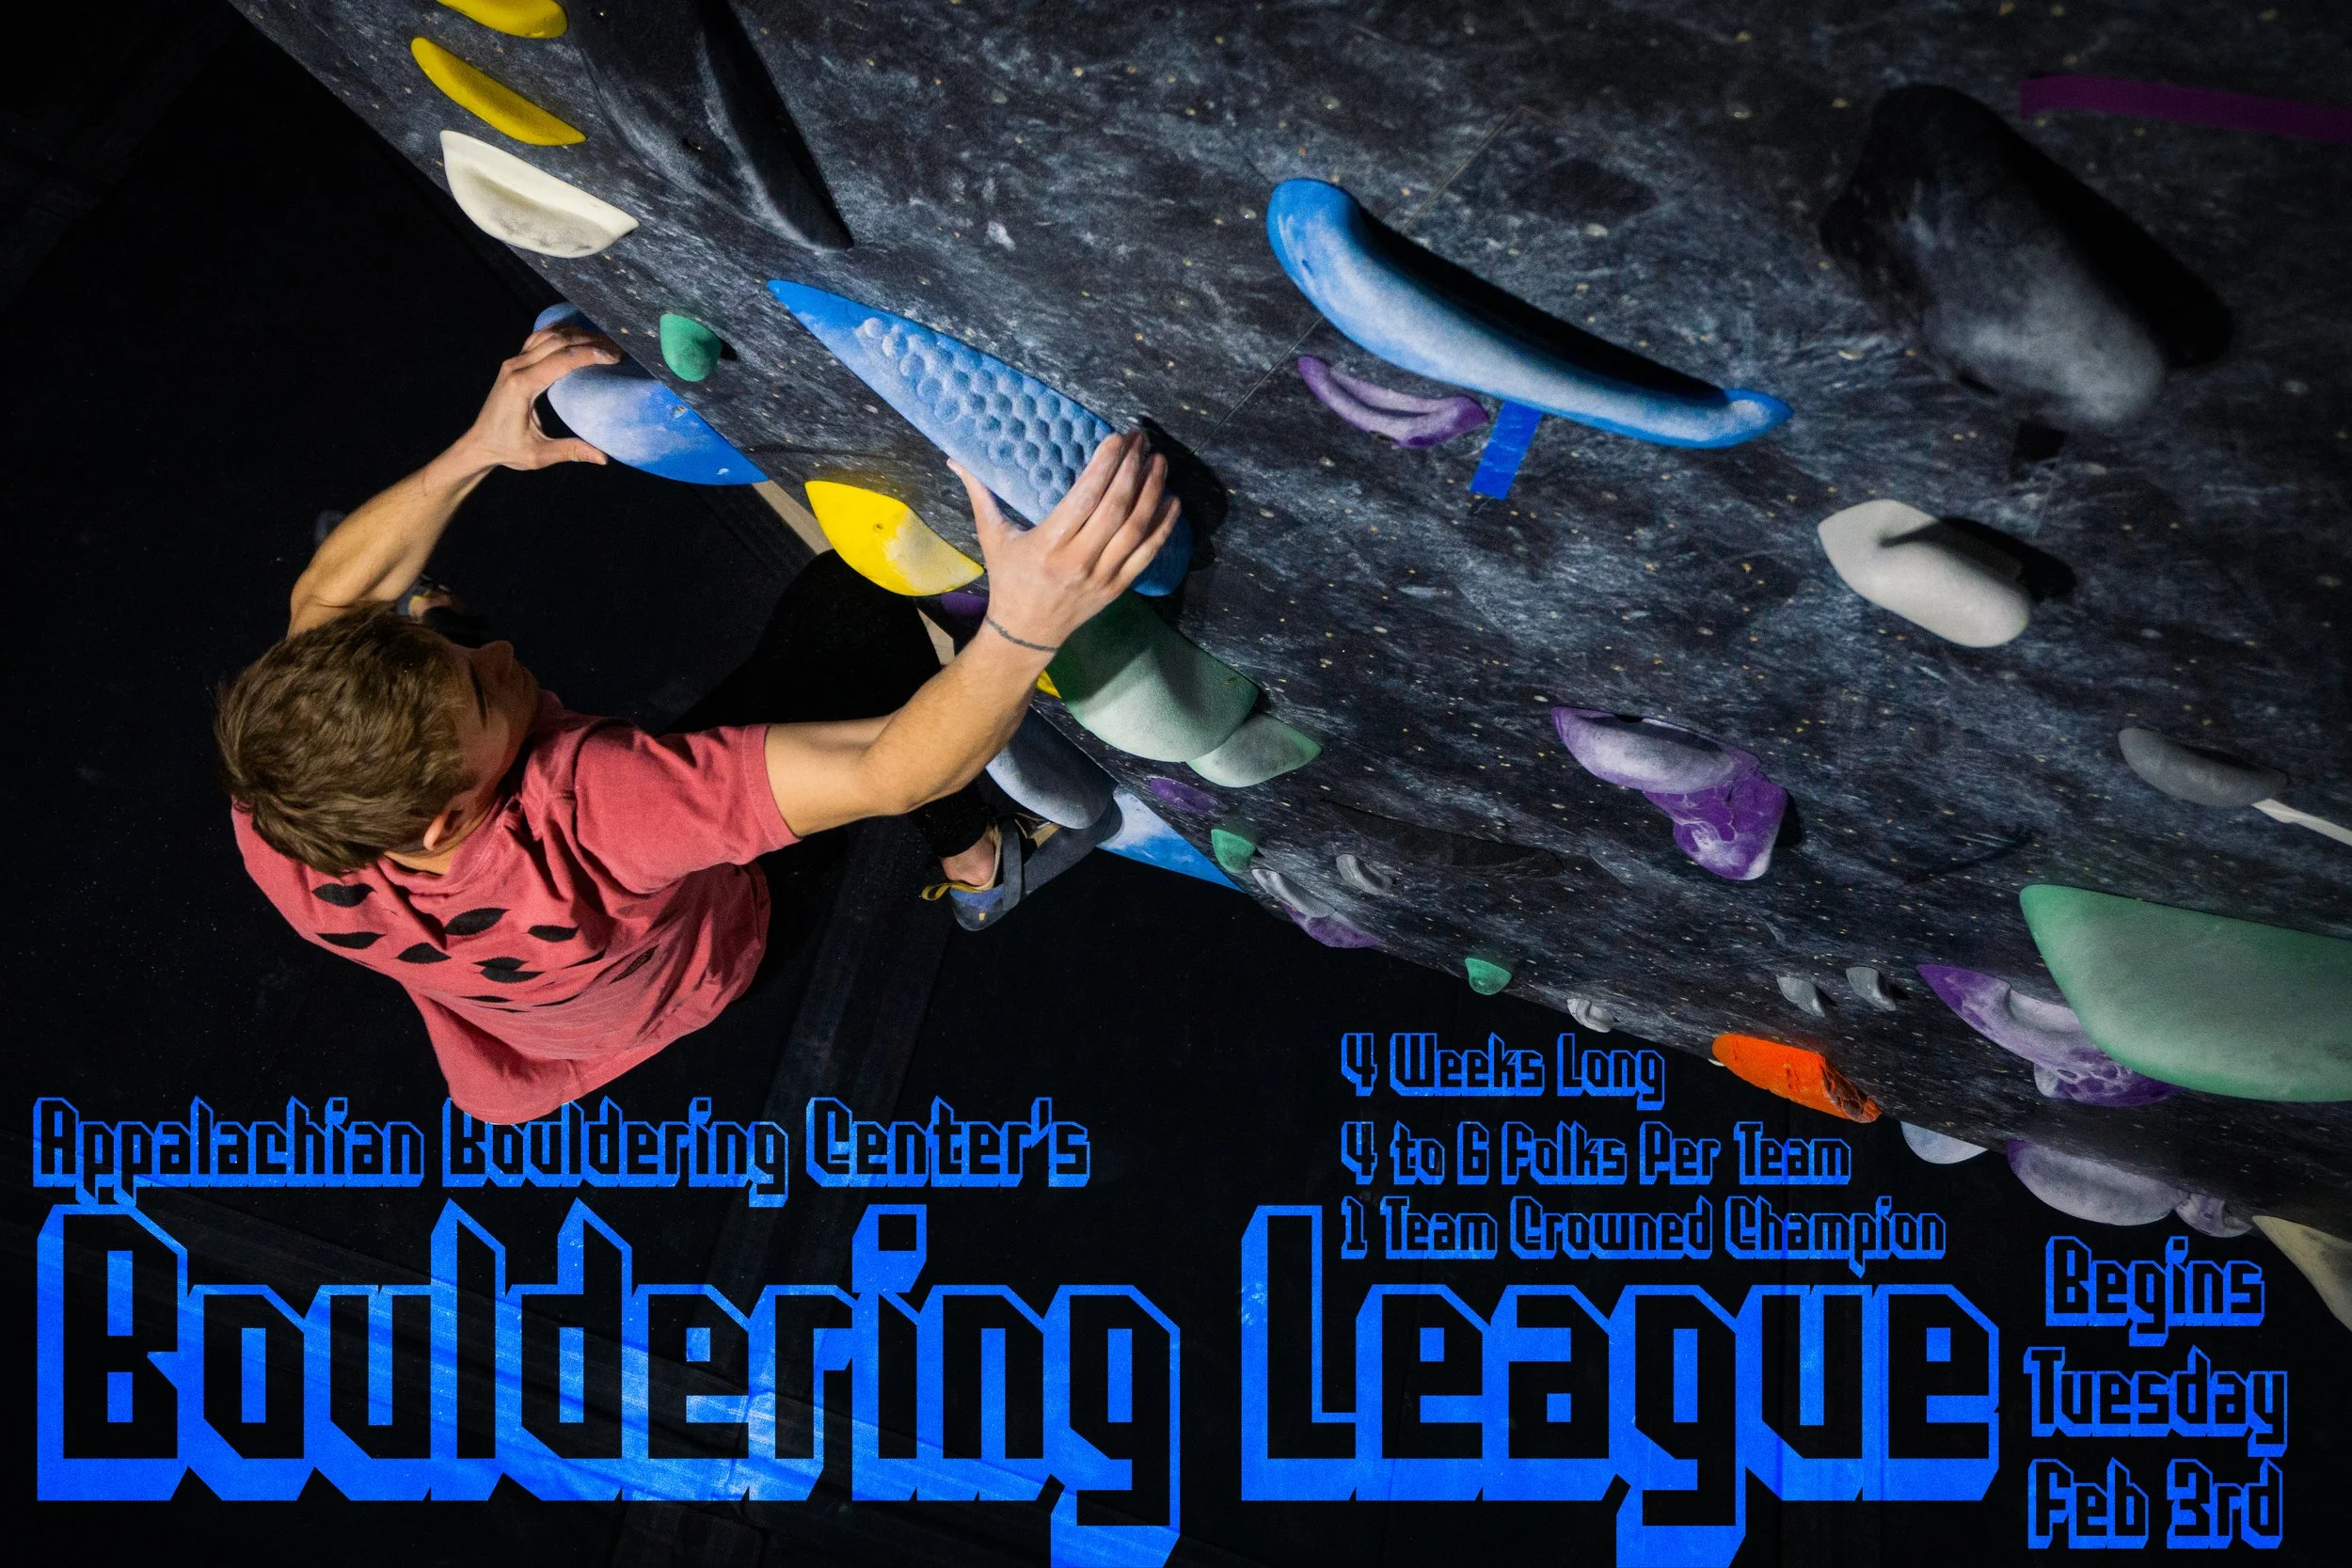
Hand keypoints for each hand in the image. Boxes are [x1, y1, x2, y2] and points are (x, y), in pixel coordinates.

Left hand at [455, 324, 619, 469]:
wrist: (479, 443)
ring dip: (577, 334)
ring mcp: (513, 361)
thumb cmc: (507, 449)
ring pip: (548, 335)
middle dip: (590, 341)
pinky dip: (561, 332)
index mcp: (522, 386)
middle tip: (618, 348)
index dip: (590, 354)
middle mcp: (516, 367)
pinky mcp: (514, 361)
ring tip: (604, 341)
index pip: (561, 360)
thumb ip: (570, 451)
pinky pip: (539, 337)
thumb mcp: (539, 455)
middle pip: (558, 342)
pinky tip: (578, 335)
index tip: (615, 357)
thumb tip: (603, 458)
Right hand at [952, 431, 1179, 649]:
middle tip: (1142, 442)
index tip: (1117, 439)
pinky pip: (1148, 553)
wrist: (1027, 632)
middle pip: (1116, 508)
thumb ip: (980, 494)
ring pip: (1137, 528)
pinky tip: (1172, 501)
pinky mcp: (1118, 587)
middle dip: (1133, 470)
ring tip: (1159, 462)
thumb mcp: (992, 537)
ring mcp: (1102, 576)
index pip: (1085, 498)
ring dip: (1153, 491)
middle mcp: (1078, 561)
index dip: (1105, 466)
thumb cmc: (1009, 578)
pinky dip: (1164, 526)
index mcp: (1047, 544)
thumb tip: (956, 458)